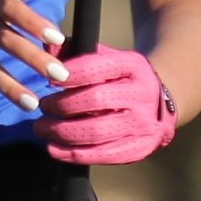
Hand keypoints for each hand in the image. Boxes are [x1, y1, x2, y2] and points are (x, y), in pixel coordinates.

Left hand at [33, 45, 174, 164]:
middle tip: (42, 107)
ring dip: (62, 132)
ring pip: (96, 132)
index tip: (49, 80)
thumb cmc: (121, 77)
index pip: (98, 68)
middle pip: (95, 100)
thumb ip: (75, 50)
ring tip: (41, 128)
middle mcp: (142, 94)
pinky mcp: (139, 149)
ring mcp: (143, 124)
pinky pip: (102, 155)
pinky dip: (73, 154)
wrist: (159, 102)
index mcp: (134, 65)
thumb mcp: (106, 57)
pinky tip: (54, 149)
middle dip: (62, 105)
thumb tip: (46, 45)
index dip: (70, 75)